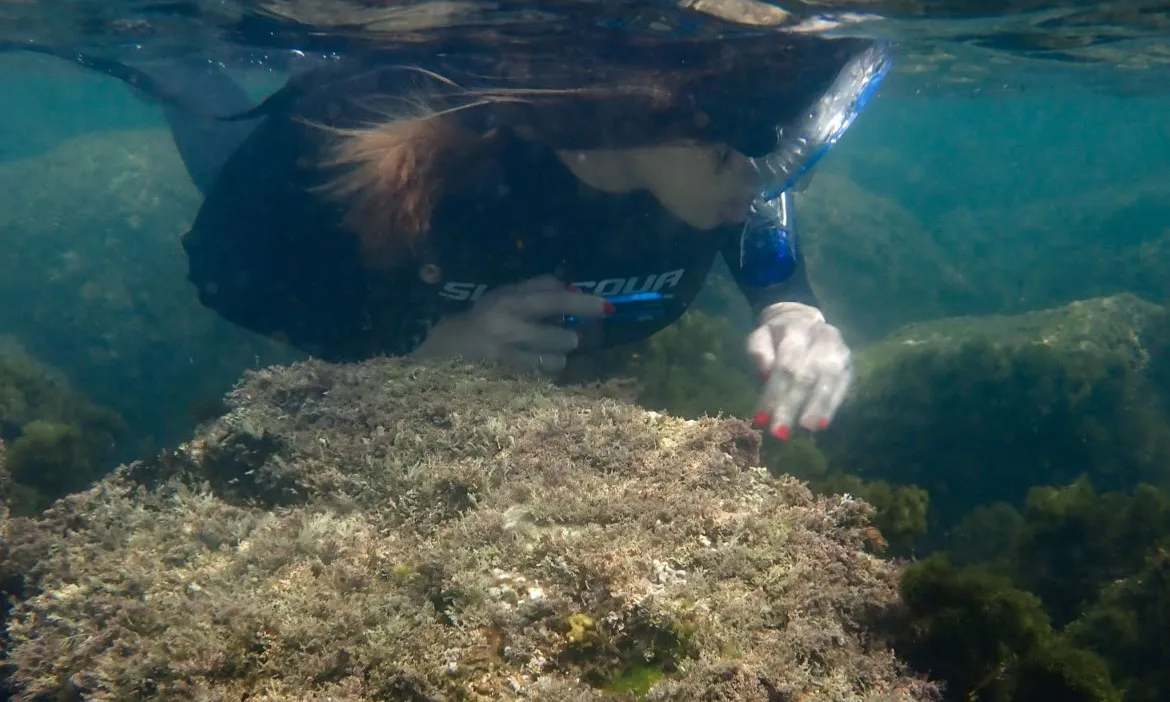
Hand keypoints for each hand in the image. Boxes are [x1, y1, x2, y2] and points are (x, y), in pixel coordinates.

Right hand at [414, 275, 611, 373]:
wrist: (442, 354)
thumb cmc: (481, 318)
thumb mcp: (504, 294)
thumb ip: (539, 287)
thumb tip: (575, 288)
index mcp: (507, 304)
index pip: (554, 301)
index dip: (584, 304)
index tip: (609, 307)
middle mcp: (508, 332)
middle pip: (564, 339)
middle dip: (567, 336)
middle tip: (557, 333)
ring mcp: (508, 362)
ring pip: (557, 362)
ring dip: (555, 356)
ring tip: (536, 350)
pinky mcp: (509, 384)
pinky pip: (544, 378)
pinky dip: (542, 370)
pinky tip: (527, 364)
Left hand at [745, 302, 852, 439]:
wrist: (801, 321)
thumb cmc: (774, 338)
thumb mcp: (758, 338)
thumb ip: (758, 353)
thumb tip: (765, 374)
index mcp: (796, 329)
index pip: (785, 364)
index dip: (774, 393)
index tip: (761, 418)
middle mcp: (823, 337)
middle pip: (807, 375)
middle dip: (792, 406)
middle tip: (780, 432)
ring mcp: (840, 350)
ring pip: (829, 381)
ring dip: (816, 408)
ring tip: (804, 430)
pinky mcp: (849, 364)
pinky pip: (842, 387)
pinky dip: (832, 406)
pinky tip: (821, 424)